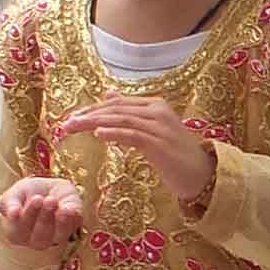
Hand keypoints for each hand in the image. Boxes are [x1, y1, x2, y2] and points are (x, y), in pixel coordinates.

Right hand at [0, 175, 85, 249]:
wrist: (47, 187)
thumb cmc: (26, 193)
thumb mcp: (15, 193)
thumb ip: (10, 203)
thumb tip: (12, 213)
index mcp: (16, 233)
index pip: (20, 231)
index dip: (29, 215)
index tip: (36, 199)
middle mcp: (34, 240)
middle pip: (40, 235)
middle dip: (45, 216)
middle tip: (49, 199)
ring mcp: (54, 238)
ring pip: (57, 236)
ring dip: (60, 221)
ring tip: (59, 203)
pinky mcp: (71, 230)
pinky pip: (73, 229)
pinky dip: (72, 219)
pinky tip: (69, 208)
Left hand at [57, 96, 216, 206]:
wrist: (203, 175)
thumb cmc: (177, 156)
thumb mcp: (153, 130)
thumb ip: (132, 113)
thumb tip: (109, 94)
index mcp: (155, 106)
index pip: (117, 104)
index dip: (93, 109)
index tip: (72, 118)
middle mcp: (158, 112)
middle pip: (116, 109)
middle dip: (88, 116)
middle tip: (66, 124)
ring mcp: (161, 127)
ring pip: (121, 119)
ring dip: (95, 123)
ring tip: (74, 127)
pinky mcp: (161, 143)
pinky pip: (134, 135)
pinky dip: (115, 133)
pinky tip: (100, 134)